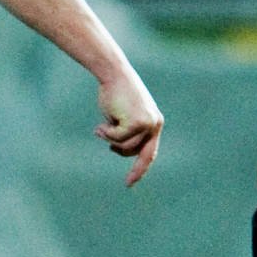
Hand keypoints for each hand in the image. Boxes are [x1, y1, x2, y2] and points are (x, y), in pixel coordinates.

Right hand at [95, 67, 162, 185]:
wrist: (113, 74)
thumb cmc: (115, 92)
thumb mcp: (123, 115)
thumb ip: (126, 132)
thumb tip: (120, 150)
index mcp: (154, 123)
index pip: (149, 152)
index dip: (140, 169)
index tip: (130, 182)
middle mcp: (154, 124)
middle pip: (136, 152)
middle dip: (120, 151)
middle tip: (107, 145)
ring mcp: (147, 124)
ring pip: (125, 146)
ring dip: (110, 139)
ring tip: (102, 126)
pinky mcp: (137, 123)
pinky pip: (117, 139)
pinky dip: (107, 133)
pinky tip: (102, 123)